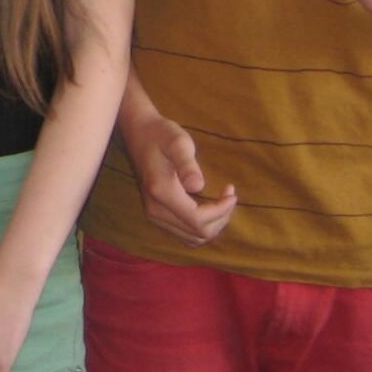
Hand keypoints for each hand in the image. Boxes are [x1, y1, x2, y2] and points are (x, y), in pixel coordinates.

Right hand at [126, 111, 236, 244]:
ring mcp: (154, 215)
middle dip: (221, 218)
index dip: (221, 211)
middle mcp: (156, 210)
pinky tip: (208, 208)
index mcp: (162, 192)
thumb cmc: (162, 134)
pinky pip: (185, 234)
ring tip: (221, 202)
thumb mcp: (178, 142)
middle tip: (228, 195)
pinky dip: (201, 227)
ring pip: (193, 238)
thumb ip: (187, 164)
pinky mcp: (156, 215)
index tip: (231, 191)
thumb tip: (198, 186)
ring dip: (213, 224)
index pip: (198, 220)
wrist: (139, 134)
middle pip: (198, 233)